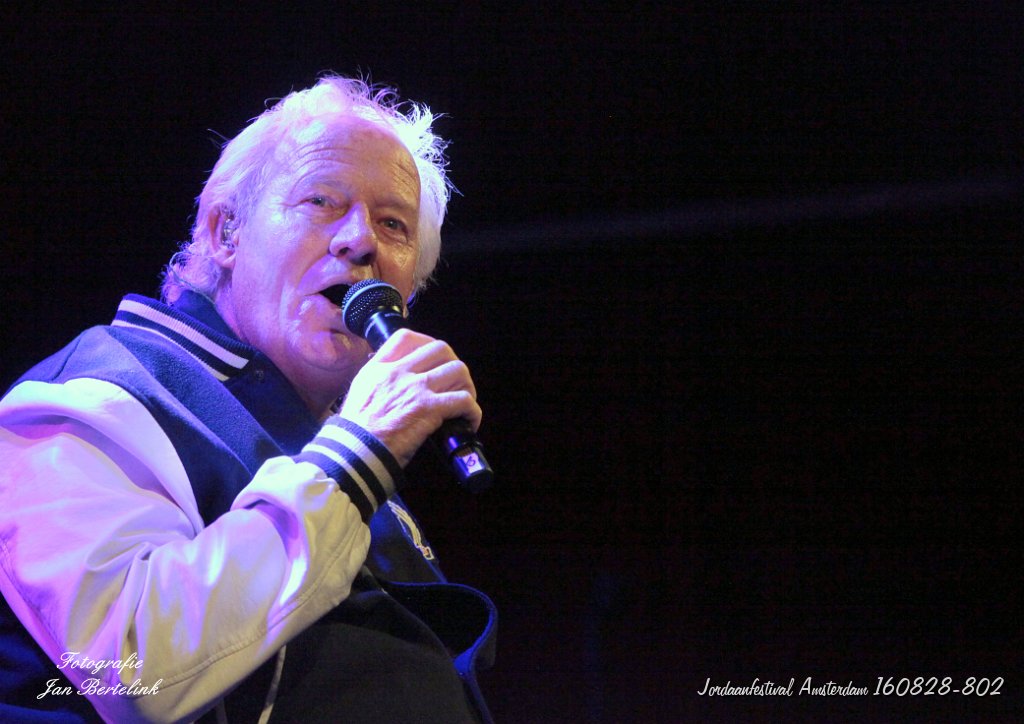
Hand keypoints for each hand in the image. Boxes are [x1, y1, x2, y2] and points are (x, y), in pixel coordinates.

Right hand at [338, 329, 481, 467]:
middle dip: (454, 365)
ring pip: (458, 370)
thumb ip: (377, 383)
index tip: (435, 360)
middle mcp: (398, 372)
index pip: (407, 337)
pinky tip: (468, 423)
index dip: (427, 344)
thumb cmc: (354, 433)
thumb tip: (395, 386)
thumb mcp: (359, 395)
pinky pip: (463, 401)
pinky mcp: (428, 409)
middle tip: (455, 385)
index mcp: (379, 368)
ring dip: (467, 387)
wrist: (353, 453)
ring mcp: (415, 388)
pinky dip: (472, 412)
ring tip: (464, 404)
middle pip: (440, 349)